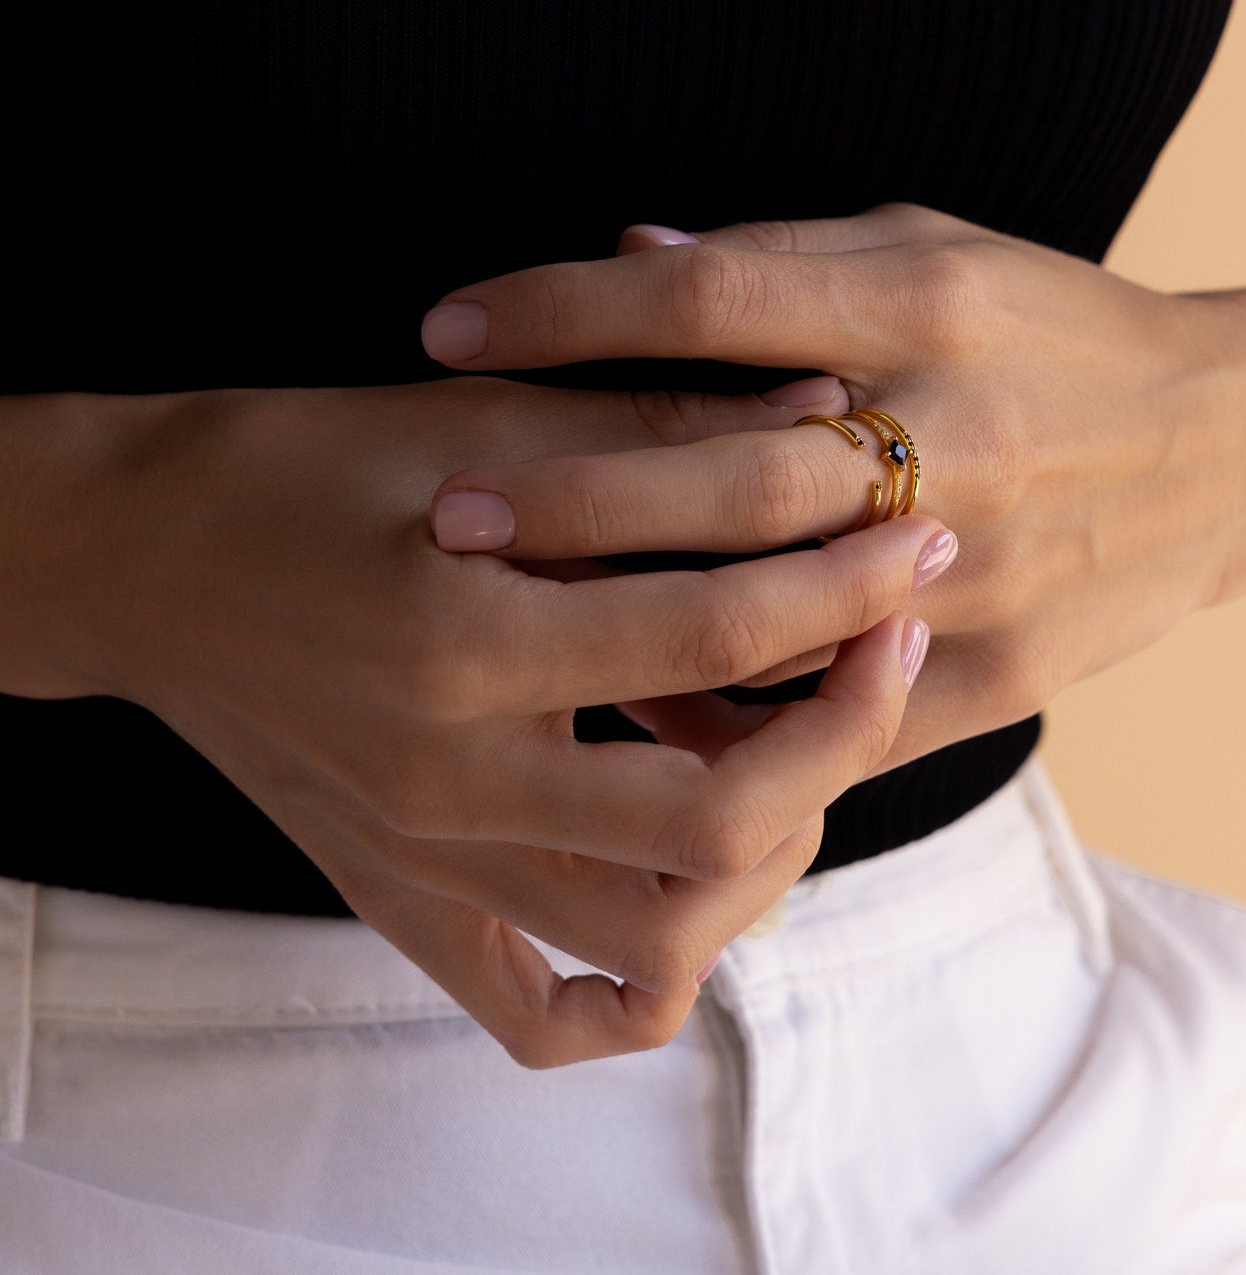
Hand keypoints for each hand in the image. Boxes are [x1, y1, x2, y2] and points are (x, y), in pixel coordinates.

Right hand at [36, 380, 948, 1065]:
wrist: (147, 561)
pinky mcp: (406, 904)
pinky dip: (642, 980)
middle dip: (849, 725)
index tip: (919, 532)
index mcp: (461, 642)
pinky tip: (693, 893)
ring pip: (659, 933)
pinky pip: (547, 1011)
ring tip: (805, 747)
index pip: (718, 635)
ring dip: (772, 847)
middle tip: (896, 638)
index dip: (847, 579)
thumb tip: (833, 414)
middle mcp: (446, 784)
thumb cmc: (308, 469)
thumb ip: (664, 427)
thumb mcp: (480, 422)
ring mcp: (426, 866)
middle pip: (717, 821)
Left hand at [420, 202, 1245, 770]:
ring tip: (505, 623)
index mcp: (928, 306)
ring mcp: (980, 569)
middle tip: (445, 514)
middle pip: (724, 472)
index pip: (710, 300)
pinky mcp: (1005, 673)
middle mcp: (954, 435)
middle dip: (566, 496)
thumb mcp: (943, 252)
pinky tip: (640, 708)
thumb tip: (632, 252)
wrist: (1232, 450)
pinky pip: (837, 715)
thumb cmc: (1060, 330)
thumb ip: (790, 258)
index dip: (564, 309)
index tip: (448, 327)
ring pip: (771, 615)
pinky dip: (731, 716)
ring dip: (628, 622)